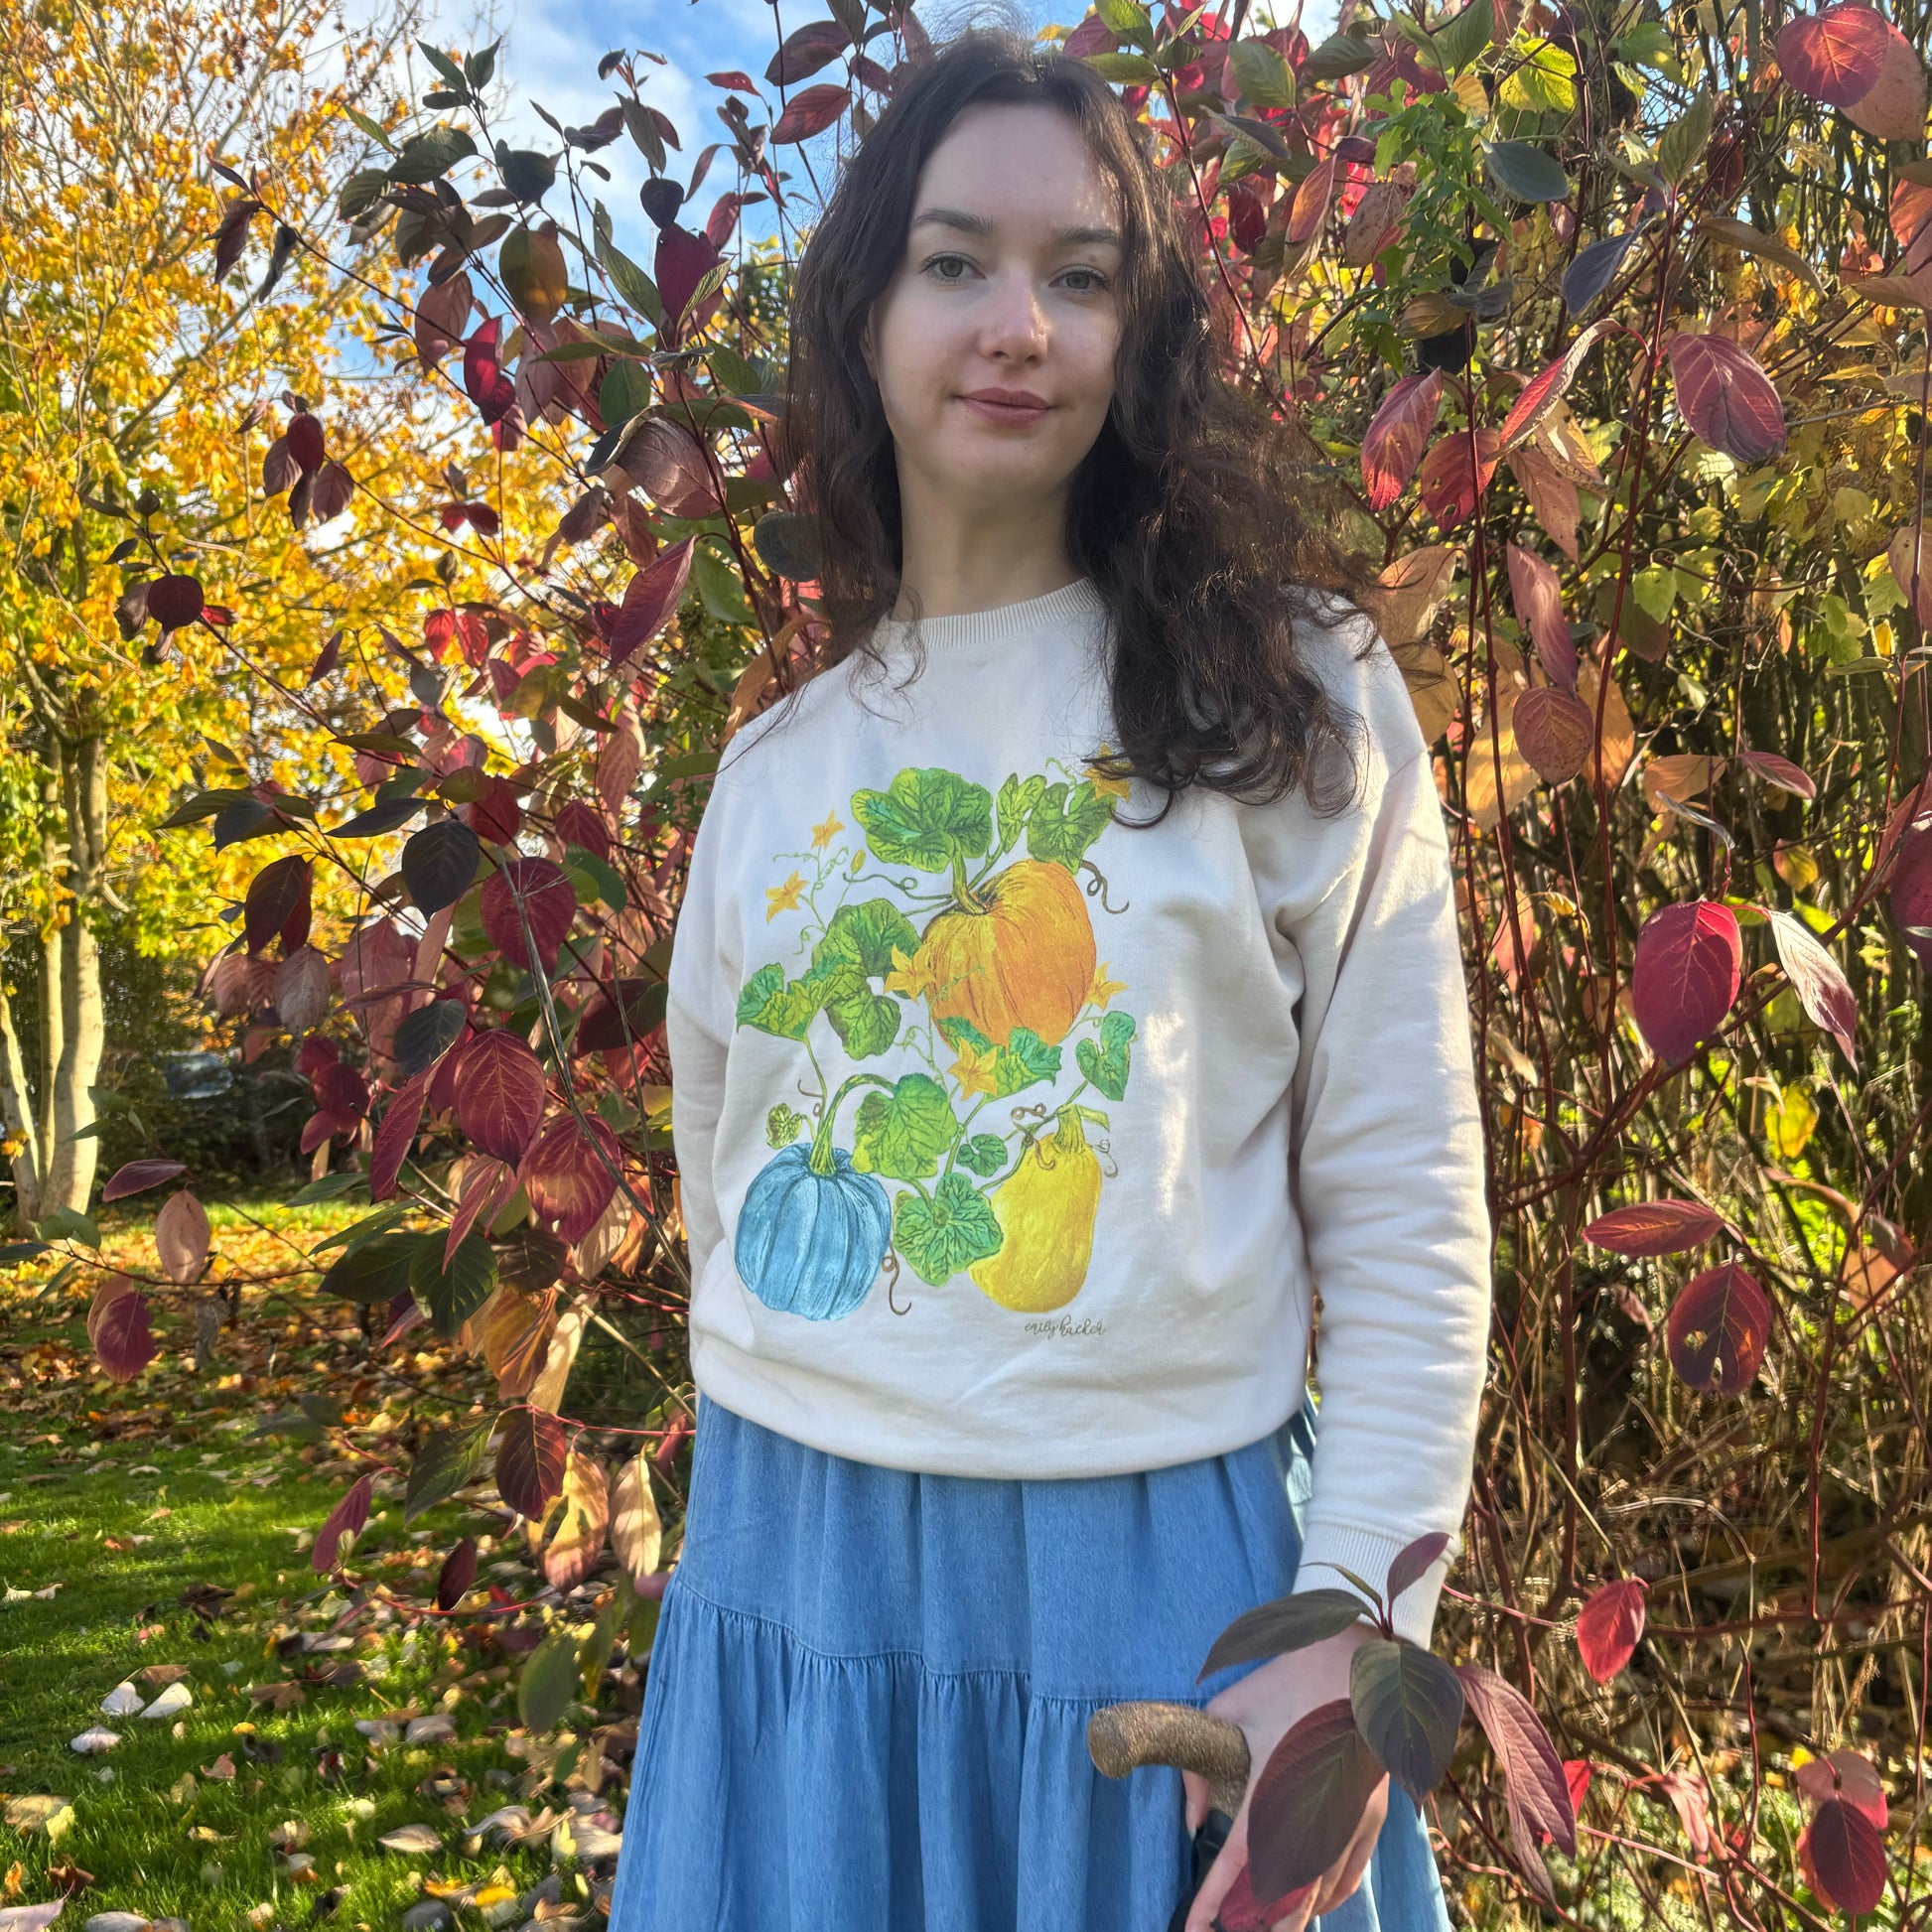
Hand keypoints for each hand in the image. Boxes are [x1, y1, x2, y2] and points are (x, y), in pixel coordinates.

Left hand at [1179, 1623, 1388, 1931]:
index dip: (1213, 1900)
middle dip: (1256, 1923)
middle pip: (1284, 1893)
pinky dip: (1328, 1896)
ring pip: (1320, 1890)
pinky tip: (1312, 1907)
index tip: (1193, 1927)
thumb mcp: (1227, 1711)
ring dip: (1292, 1916)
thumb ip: (1200, 1768)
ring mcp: (1350, 1817)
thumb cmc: (1286, 1681)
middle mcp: (1316, 1812)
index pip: (1238, 1861)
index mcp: (1274, 1786)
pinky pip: (1350, 1873)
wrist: (1355, 1659)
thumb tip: (1192, 1822)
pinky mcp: (1371, 1813)